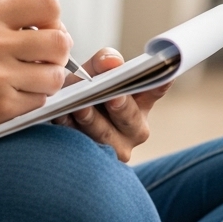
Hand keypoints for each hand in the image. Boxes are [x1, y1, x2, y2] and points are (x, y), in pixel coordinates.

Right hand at [0, 0, 73, 151]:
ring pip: (55, 75)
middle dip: (58, 54)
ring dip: (48, 81)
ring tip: (27, 83)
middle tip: (43, 62)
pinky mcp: (0, 107)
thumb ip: (10, 24)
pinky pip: (41, 101)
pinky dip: (33, 101)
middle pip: (60, 41)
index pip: (48, 5)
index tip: (45, 33)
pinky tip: (12, 98)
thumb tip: (58, 30)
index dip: (54, 21)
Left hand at [54, 48, 170, 161]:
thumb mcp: (93, 71)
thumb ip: (104, 61)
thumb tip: (112, 62)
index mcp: (142, 101)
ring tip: (81, 108)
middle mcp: (135, 128)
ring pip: (106, 136)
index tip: (162, 73)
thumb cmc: (83, 89)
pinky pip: (83, 147)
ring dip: (93, 121)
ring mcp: (116, 147)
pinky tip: (62, 119)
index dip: (162, 81)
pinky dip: (71, 131)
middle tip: (113, 97)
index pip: (157, 88)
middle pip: (131, 118)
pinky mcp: (94, 160)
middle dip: (122, 107)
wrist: (60, 114)